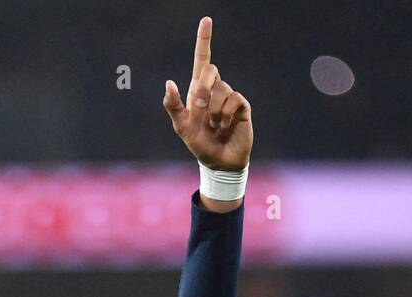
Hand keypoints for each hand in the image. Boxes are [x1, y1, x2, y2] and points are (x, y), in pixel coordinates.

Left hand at [162, 17, 252, 170]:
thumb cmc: (199, 144)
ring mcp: (229, 97)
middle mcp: (215, 90)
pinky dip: (226, 115)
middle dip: (203, 90)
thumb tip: (169, 82)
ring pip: (221, 89)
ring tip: (215, 127)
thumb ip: (173, 106)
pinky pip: (234, 99)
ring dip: (213, 112)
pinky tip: (225, 126)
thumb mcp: (181, 128)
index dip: (204, 40)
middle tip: (200, 111)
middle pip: (210, 70)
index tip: (206, 20)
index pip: (202, 59)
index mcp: (199, 91)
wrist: (219, 162)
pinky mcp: (242, 107)